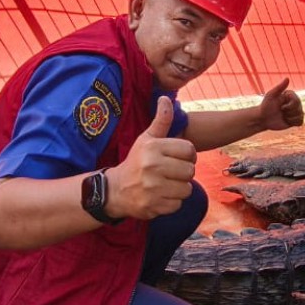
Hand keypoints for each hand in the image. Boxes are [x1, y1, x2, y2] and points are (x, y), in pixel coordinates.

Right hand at [103, 97, 195, 219]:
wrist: (115, 190)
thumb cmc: (136, 162)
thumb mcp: (146, 139)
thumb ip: (161, 121)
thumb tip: (166, 98)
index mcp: (153, 147)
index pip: (189, 150)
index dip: (187, 155)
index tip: (176, 158)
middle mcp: (153, 166)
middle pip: (190, 171)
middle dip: (183, 173)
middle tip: (171, 173)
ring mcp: (153, 188)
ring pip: (186, 189)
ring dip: (179, 188)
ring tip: (166, 184)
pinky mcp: (153, 206)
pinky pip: (178, 204)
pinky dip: (172, 202)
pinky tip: (160, 196)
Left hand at [258, 78, 303, 130]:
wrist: (263, 118)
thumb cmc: (265, 106)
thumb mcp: (271, 95)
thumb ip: (279, 87)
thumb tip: (287, 78)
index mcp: (291, 95)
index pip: (297, 101)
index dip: (289, 106)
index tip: (280, 106)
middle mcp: (295, 102)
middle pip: (299, 109)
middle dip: (289, 112)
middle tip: (281, 111)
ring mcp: (296, 110)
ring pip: (300, 116)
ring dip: (290, 118)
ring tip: (283, 116)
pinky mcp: (296, 119)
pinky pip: (300, 122)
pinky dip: (293, 123)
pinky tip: (286, 121)